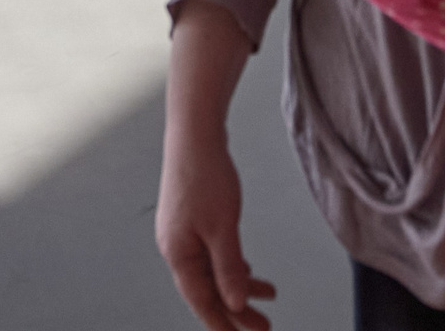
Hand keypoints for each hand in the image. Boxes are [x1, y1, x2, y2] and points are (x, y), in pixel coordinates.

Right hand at [157, 126, 273, 330]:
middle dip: (236, 310)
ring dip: (239, 285)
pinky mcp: (191, 219)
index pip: (201, 301)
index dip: (223, 324)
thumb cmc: (205, 175)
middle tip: (264, 326)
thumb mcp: (223, 227)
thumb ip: (229, 268)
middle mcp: (176, 247)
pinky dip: (231, 264)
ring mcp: (182, 232)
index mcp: (178, 254)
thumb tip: (233, 304)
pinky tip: (247, 269)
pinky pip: (212, 253)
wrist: (195, 133)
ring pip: (212, 270)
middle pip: (208, 289)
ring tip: (267, 296)